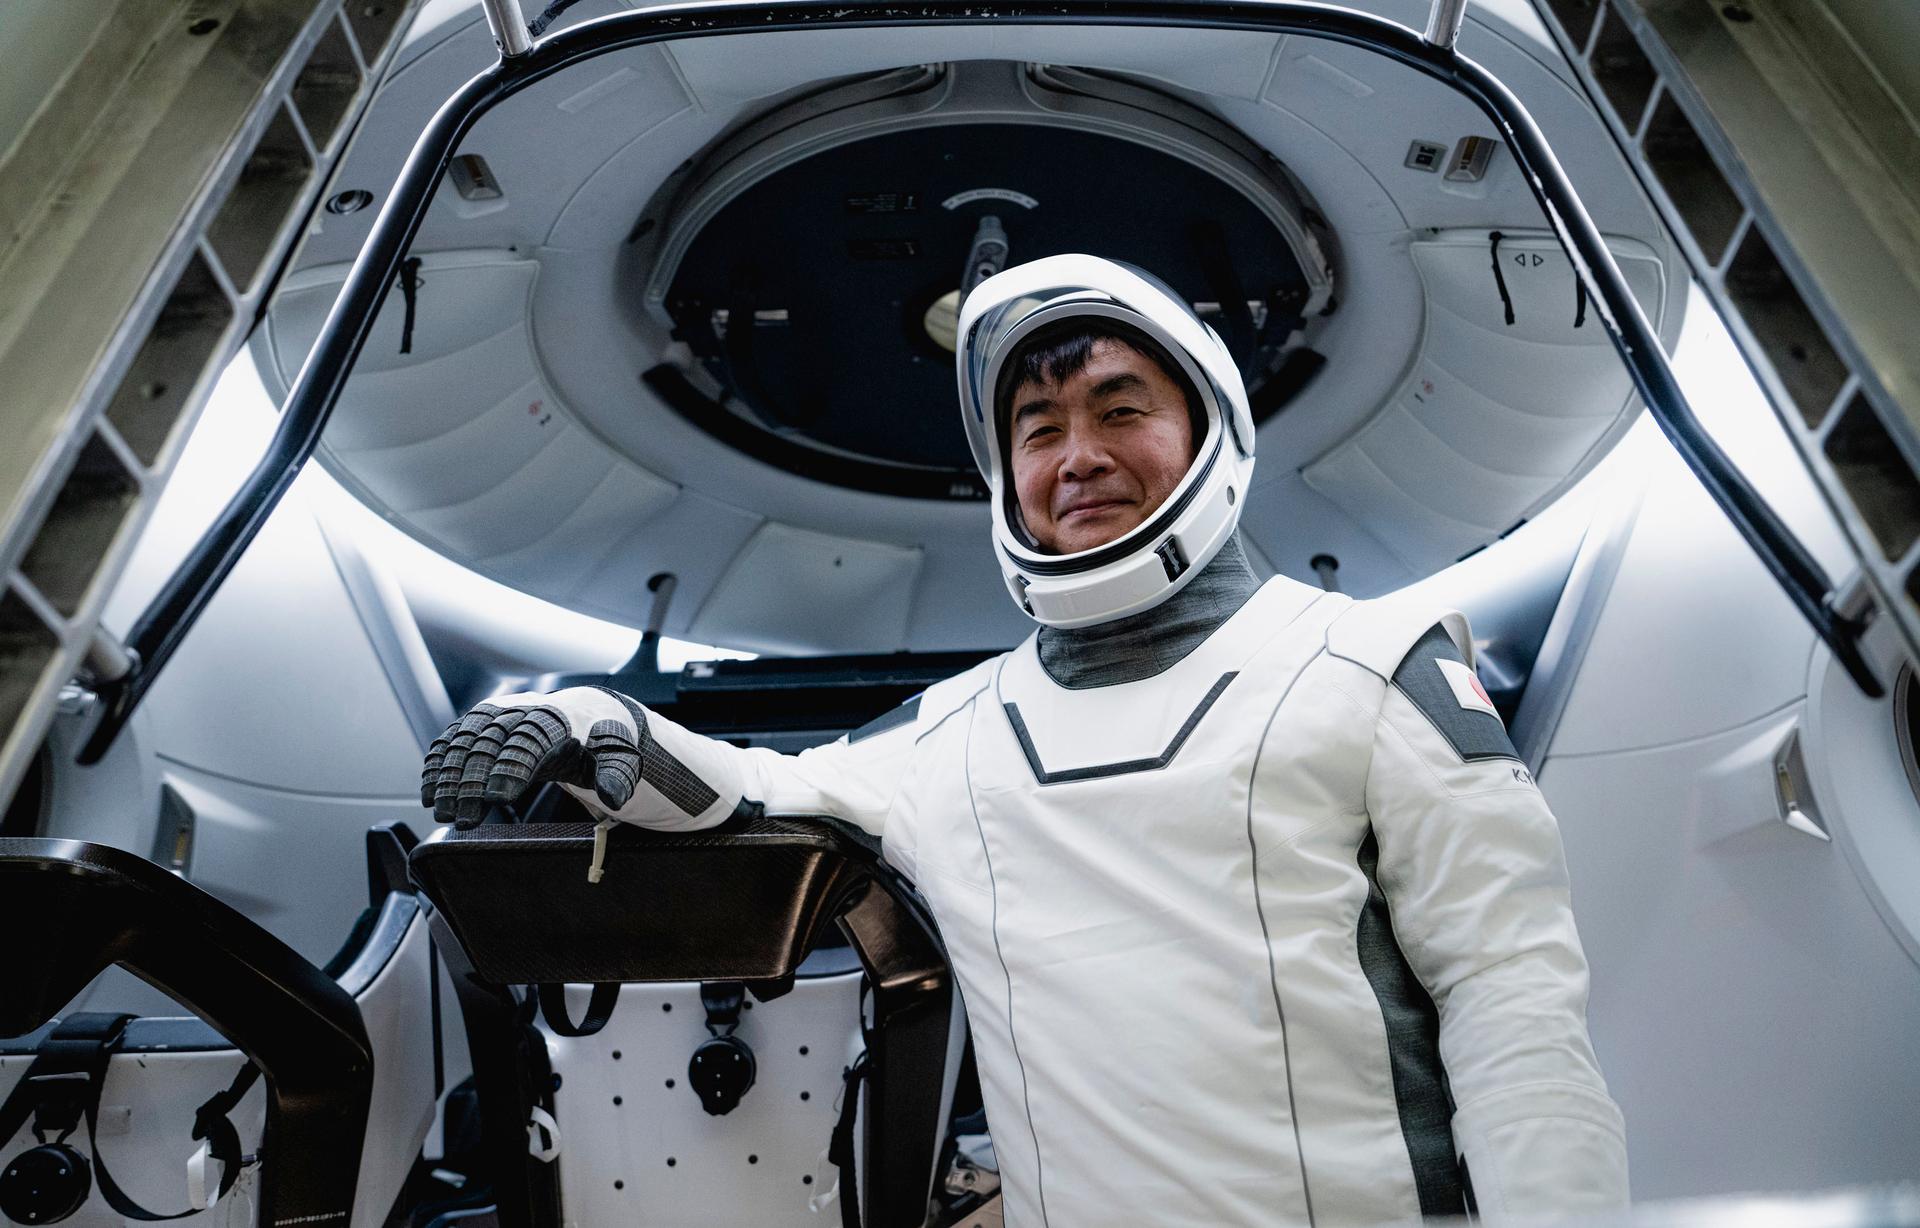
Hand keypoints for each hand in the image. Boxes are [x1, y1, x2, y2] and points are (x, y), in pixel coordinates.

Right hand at [421, 688, 643, 827]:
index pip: (531, 740)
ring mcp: (499, 715)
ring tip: (442, 812)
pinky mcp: (482, 723)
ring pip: (466, 741)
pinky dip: (437, 763)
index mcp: (559, 718)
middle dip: (473, 781)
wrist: (587, 715)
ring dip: (449, 776)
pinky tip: (429, 791)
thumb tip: (614, 796)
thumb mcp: (620, 757)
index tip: (498, 798)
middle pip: (491, 743)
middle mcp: (523, 711)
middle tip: (464, 818)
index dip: (512, 767)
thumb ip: (617, 775)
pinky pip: (454, 739)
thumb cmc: (602, 740)